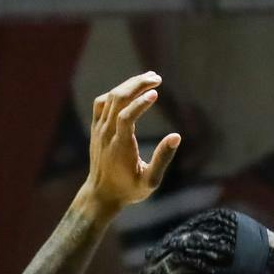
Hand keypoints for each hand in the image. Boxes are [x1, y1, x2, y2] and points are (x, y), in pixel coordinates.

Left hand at [80, 72, 180, 216]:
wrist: (101, 195)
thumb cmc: (129, 190)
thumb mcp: (150, 181)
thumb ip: (163, 159)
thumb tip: (176, 136)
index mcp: (120, 146)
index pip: (125, 117)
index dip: (139, 103)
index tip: (156, 92)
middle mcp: (106, 134)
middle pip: (116, 100)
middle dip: (136, 85)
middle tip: (157, 78)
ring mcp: (98, 130)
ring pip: (109, 98)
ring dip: (129, 85)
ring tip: (149, 78)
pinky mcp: (96, 129)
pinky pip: (101, 103)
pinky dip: (115, 92)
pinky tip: (130, 91)